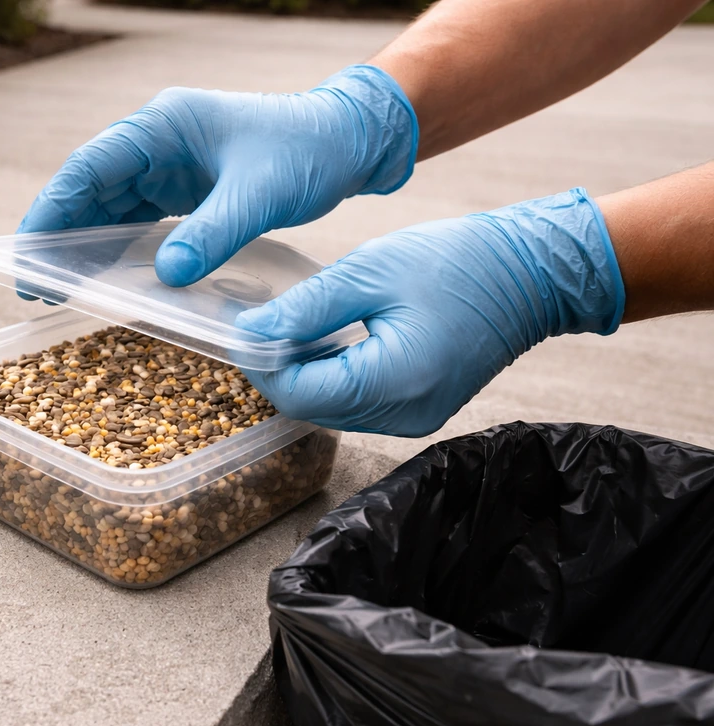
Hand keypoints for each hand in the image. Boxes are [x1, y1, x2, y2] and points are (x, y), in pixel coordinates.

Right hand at [17, 65, 416, 286]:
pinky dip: (121, 247)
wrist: (346, 143)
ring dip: (86, 244)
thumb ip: (213, 234)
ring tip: (62, 289)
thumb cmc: (305, 150)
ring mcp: (170, 165)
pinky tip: (108, 277)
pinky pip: (140, 220)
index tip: (28, 251)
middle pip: (90, 188)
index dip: (53, 209)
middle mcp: (158, 142)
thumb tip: (167, 277)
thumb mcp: (258, 194)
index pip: (90, 166)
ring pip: (111, 206)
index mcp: (164, 126)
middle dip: (60, 235)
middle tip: (37, 286)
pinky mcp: (187, 190)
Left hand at [236, 188, 625, 436]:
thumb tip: (251, 332)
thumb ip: (304, 309)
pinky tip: (320, 342)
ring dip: (303, 374)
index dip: (261, 364)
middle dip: (278, 371)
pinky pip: (359, 403)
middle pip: (313, 408)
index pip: (300, 393)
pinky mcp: (419, 407)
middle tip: (258, 326)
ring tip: (286, 330)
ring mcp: (415, 417)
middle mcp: (405, 414)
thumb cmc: (459, 261)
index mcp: (395, 382)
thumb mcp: (369, 273)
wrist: (531, 272)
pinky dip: (331, 376)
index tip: (242, 329)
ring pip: (332, 409)